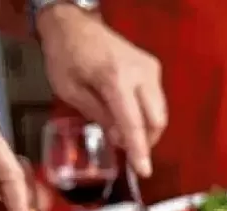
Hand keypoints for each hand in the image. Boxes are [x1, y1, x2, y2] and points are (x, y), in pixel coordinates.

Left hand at [36, 5, 166, 177]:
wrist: (74, 24)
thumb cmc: (65, 55)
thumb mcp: (71, 90)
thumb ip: (98, 115)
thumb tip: (119, 138)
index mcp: (115, 78)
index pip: (133, 122)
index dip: (139, 150)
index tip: (144, 170)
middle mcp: (140, 73)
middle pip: (156, 119)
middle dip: (145, 140)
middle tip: (125, 148)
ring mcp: (150, 69)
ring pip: (160, 111)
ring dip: (146, 128)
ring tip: (122, 131)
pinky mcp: (152, 67)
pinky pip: (156, 100)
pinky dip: (146, 114)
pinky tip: (128, 115)